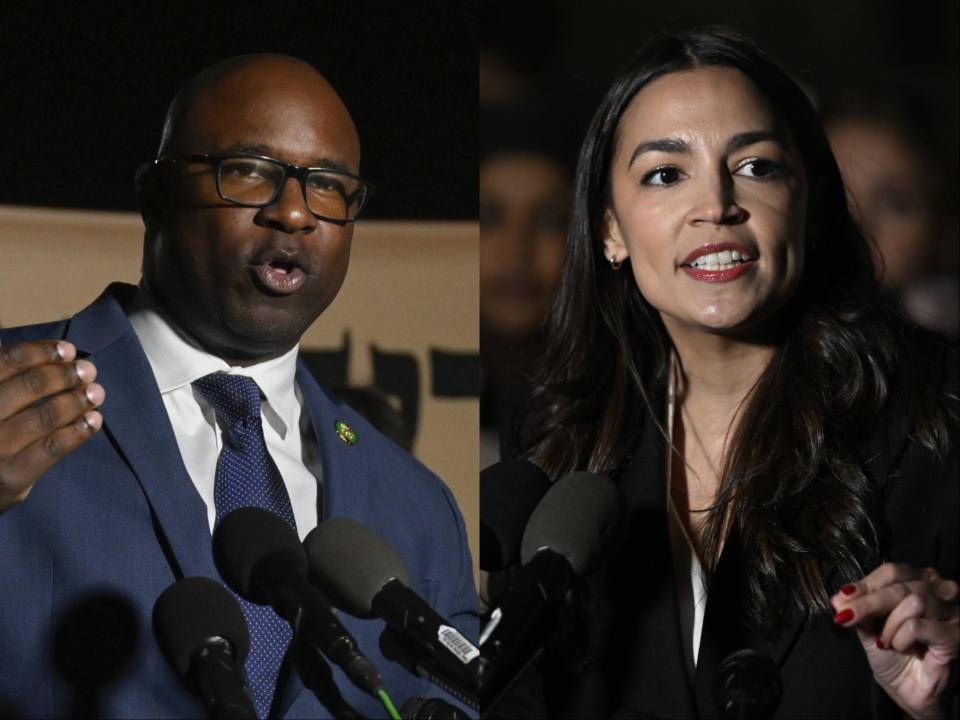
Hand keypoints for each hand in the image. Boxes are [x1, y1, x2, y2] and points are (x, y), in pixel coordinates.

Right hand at [0, 340, 103, 513]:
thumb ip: (7, 377)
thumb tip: (49, 350)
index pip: (7, 360)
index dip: (42, 352)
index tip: (69, 349)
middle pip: (31, 385)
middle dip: (66, 374)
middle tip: (89, 370)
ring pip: (47, 415)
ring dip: (78, 400)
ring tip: (97, 393)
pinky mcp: (12, 476)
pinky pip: (53, 447)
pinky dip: (79, 430)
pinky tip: (95, 420)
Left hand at [831, 562, 959, 717]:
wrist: (911, 691)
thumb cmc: (894, 654)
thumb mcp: (870, 626)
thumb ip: (859, 608)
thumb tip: (839, 599)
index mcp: (922, 580)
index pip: (893, 571)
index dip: (865, 584)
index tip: (841, 599)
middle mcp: (943, 590)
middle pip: (901, 585)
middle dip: (868, 603)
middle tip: (846, 617)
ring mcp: (954, 613)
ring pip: (914, 602)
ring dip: (890, 624)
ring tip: (885, 642)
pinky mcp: (956, 636)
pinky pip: (919, 625)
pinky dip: (901, 637)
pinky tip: (900, 648)